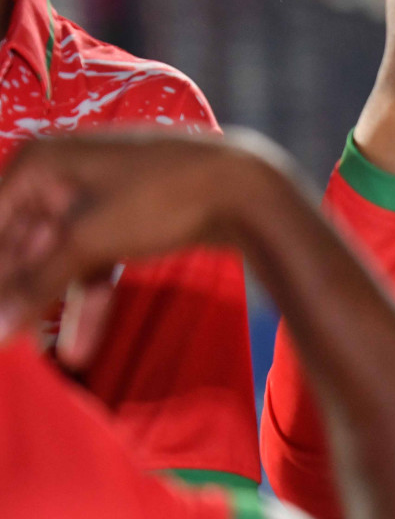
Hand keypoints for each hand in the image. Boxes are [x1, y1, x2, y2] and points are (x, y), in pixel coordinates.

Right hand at [0, 132, 273, 366]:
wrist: (246, 188)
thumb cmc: (158, 197)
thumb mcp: (87, 240)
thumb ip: (34, 284)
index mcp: (37, 164)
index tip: (0, 321)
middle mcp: (58, 176)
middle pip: (21, 247)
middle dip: (17, 295)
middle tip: (8, 340)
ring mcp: (93, 201)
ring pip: (57, 262)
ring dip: (47, 308)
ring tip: (28, 354)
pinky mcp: (123, 224)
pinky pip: (92, 266)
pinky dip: (87, 303)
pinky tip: (79, 351)